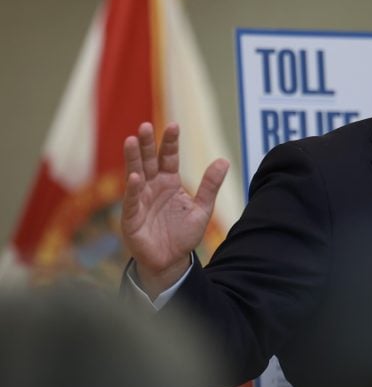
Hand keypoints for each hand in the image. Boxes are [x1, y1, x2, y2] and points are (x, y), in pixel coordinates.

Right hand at [121, 122, 228, 298]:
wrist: (172, 261)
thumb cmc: (184, 234)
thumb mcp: (202, 209)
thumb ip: (210, 186)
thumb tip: (224, 160)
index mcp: (169, 183)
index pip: (168, 158)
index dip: (170, 142)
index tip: (174, 125)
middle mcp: (152, 187)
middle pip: (149, 161)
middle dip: (147, 144)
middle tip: (146, 126)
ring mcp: (140, 200)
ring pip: (135, 175)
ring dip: (133, 159)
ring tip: (131, 140)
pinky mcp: (132, 217)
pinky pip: (131, 200)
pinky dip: (132, 189)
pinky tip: (134, 176)